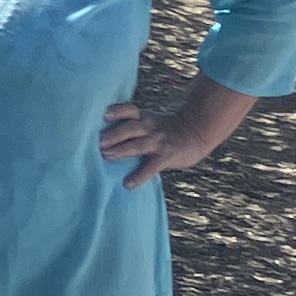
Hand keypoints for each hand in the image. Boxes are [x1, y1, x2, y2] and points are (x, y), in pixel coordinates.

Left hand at [98, 97, 220, 189]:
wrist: (196, 133)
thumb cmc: (165, 129)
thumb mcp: (150, 120)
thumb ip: (131, 125)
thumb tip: (102, 134)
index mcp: (144, 118)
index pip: (129, 110)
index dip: (117, 111)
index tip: (104, 115)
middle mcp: (149, 128)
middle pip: (130, 128)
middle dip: (114, 134)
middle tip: (100, 142)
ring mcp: (158, 142)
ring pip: (138, 145)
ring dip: (122, 150)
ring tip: (106, 156)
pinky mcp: (166, 157)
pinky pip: (151, 168)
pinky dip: (139, 176)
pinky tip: (128, 184)